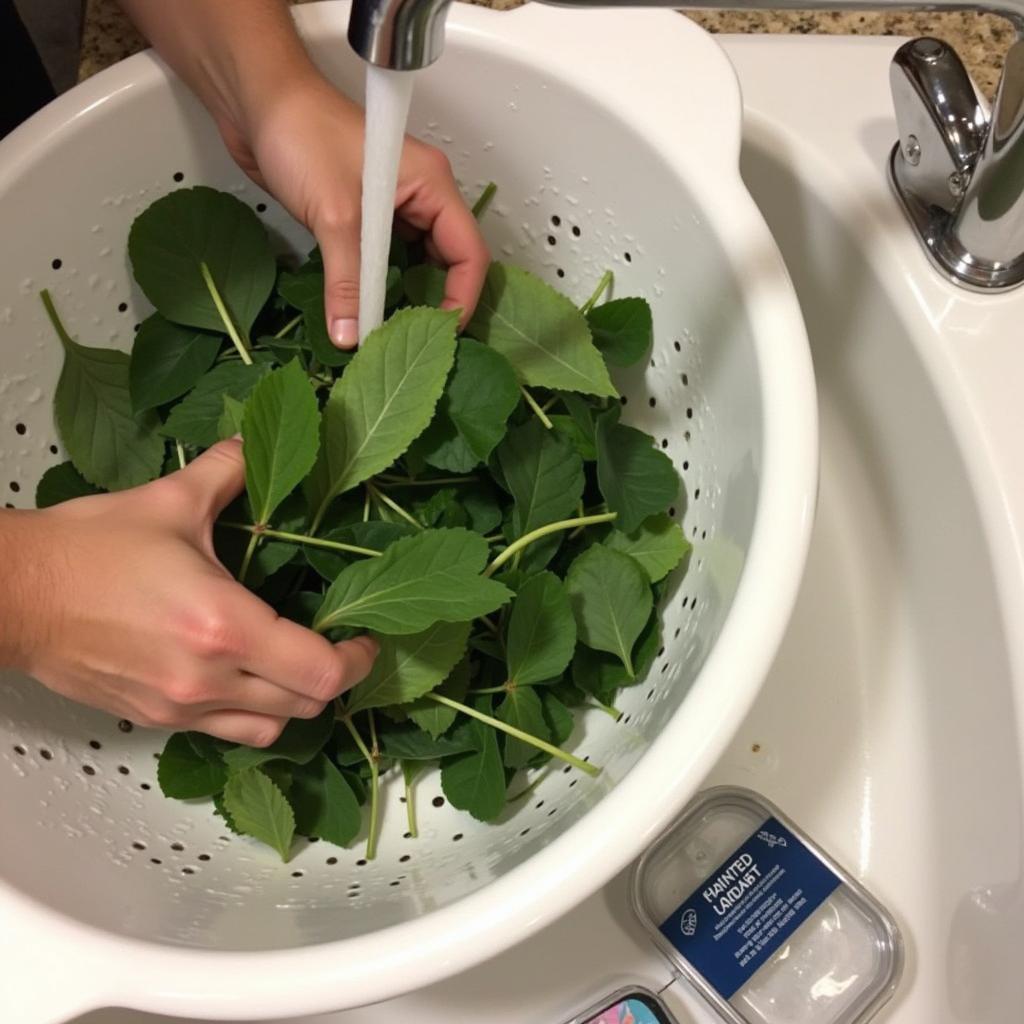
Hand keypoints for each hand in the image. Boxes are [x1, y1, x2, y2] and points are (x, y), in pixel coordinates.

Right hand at [0, 440, 376, 746]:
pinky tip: (248, 678)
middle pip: (305, 706)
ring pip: (269, 729)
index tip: (366, 640)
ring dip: (295, 702)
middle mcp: (209, 678)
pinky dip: (252, 712)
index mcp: (225, 626)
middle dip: (334, 678)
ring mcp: (180, 707)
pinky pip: (225, 732)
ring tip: (299, 666)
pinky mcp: (156, 719)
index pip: (320, 671)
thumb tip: (257, 446)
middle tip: (341, 646)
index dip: (357, 661)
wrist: (15, 595)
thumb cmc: (88, 549)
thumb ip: (228, 472)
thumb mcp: (170, 500)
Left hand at [220, 71, 489, 348]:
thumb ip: (347, 281)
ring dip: (404, 297)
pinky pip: (386, 261)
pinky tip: (368, 311)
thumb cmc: (301, 132)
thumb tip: (352, 335)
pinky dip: (379, 286)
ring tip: (391, 334)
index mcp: (432, 185)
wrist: (256, 103)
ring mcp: (395, 206)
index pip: (469, 253)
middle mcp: (421, 196)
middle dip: (436, 303)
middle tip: (416, 342)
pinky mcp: (367, 216)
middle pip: (448, 263)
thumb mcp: (333, 215)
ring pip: (415, 264)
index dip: (462, 298)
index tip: (443, 335)